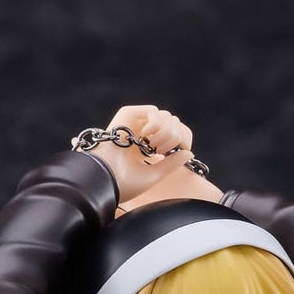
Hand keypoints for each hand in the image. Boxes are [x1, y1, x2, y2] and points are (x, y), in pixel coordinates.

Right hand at [91, 104, 220, 208]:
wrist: (103, 179)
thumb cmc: (124, 183)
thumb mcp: (154, 174)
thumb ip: (171, 164)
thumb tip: (189, 152)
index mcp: (148, 147)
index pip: (176, 134)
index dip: (184, 139)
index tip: (182, 151)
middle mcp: (142, 133)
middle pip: (175, 123)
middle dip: (176, 137)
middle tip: (162, 151)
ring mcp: (135, 123)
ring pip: (167, 116)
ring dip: (166, 133)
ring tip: (153, 147)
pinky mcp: (127, 113)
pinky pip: (153, 111)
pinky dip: (156, 124)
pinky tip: (146, 137)